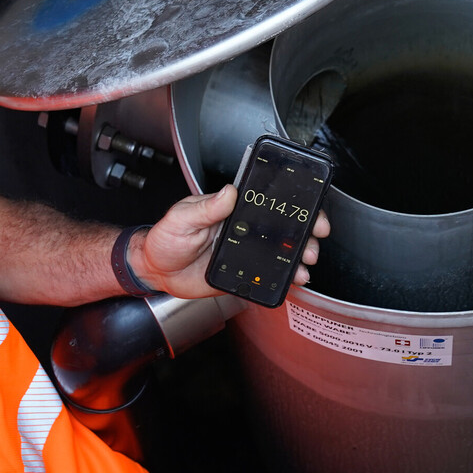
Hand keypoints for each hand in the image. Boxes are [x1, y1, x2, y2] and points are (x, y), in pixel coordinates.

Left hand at [133, 185, 330, 297]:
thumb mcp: (181, 218)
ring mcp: (245, 252)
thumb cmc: (165, 239)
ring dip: (298, 256)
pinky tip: (294, 280)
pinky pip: (267, 275)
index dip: (291, 204)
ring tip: (305, 262)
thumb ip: (205, 208)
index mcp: (231, 210)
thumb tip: (227, 192)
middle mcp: (242, 229)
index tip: (308, 208)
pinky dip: (284, 278)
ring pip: (280, 252)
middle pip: (282, 228)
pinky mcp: (242, 273)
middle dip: (305, 231)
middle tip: (315, 238)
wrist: (156, 271)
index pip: (267, 202)